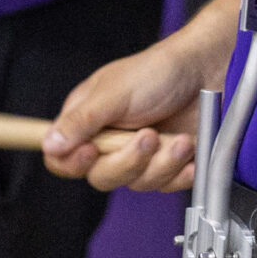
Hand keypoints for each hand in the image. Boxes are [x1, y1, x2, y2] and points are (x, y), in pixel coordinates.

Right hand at [42, 37, 210, 192]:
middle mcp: (110, 141)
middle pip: (101, 177)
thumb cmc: (158, 71)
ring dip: (162, 163)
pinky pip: (165, 185)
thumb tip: (50, 144)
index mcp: (87, 121)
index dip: (73, 162)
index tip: (93, 151)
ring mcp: (138, 155)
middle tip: (149, 136)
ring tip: (179, 140)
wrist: (206, 71)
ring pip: (137, 183)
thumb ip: (81, 121)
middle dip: (128, 161)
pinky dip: (180, 172)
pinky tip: (189, 153)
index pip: (61, 158)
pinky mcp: (166, 164)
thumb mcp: (114, 93)